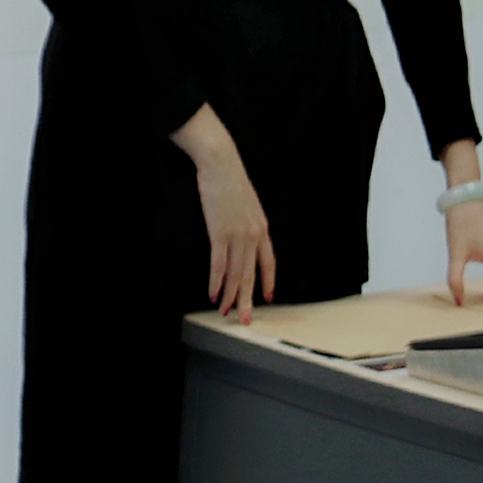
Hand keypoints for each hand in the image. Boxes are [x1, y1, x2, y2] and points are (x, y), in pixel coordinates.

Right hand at [195, 148, 278, 320]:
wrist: (221, 164)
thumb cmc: (230, 179)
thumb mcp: (247, 202)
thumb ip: (248, 220)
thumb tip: (241, 230)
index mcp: (262, 228)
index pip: (269, 262)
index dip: (267, 281)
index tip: (266, 297)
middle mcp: (253, 236)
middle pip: (251, 275)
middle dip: (248, 300)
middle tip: (245, 318)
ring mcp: (237, 236)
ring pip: (236, 275)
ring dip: (231, 296)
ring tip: (226, 311)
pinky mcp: (219, 234)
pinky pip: (219, 265)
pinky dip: (216, 282)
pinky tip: (213, 293)